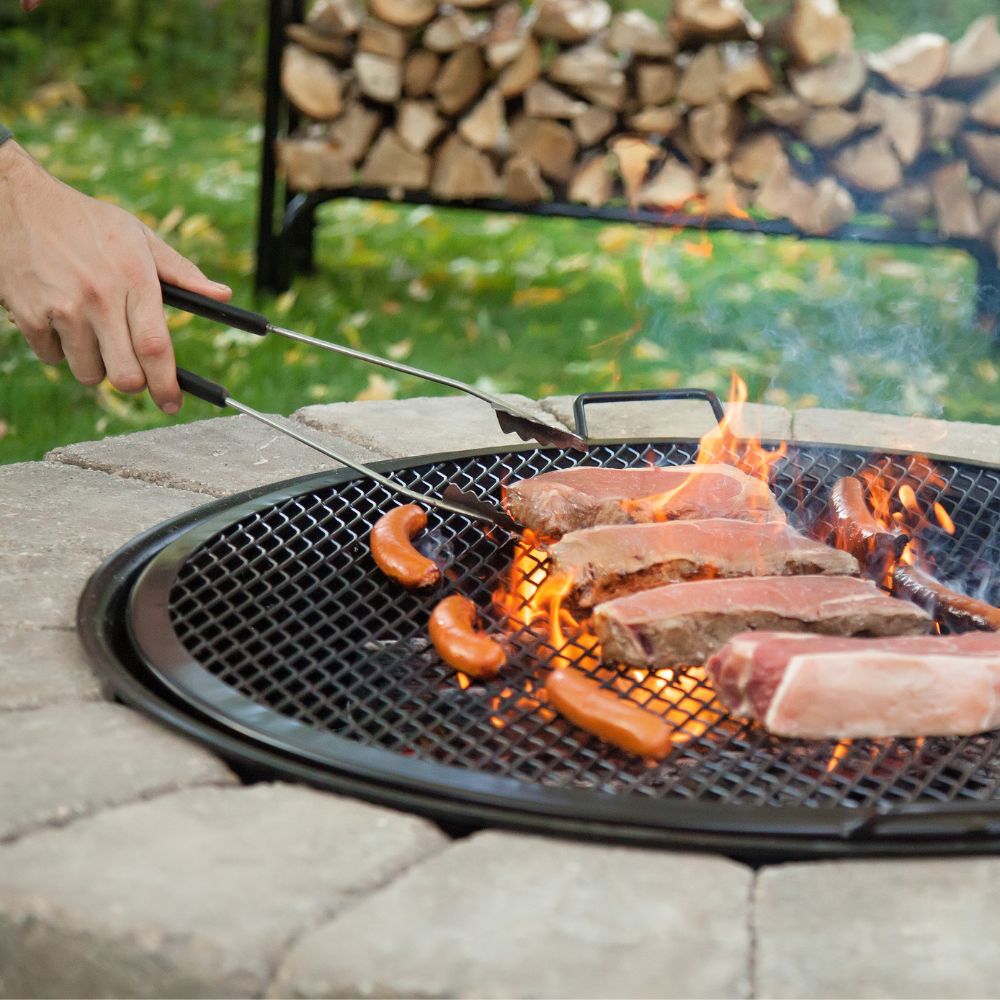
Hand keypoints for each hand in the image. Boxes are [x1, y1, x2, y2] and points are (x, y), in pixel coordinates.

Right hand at [0, 141, 230, 412]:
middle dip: (132, 383)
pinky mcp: (29, 315)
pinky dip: (59, 349)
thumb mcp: (139, 236)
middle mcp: (99, 298)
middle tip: (131, 369)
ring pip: (89, 374)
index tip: (173, 403)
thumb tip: (222, 296)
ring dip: (94, 364)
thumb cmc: (87, 221)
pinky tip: (60, 318)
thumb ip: (182, 272)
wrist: (16, 200)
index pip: (156, 347)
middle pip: (125, 376)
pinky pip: (52, 359)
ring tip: (92, 330)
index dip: (167, 384)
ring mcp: (62, 308)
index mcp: (134, 279)